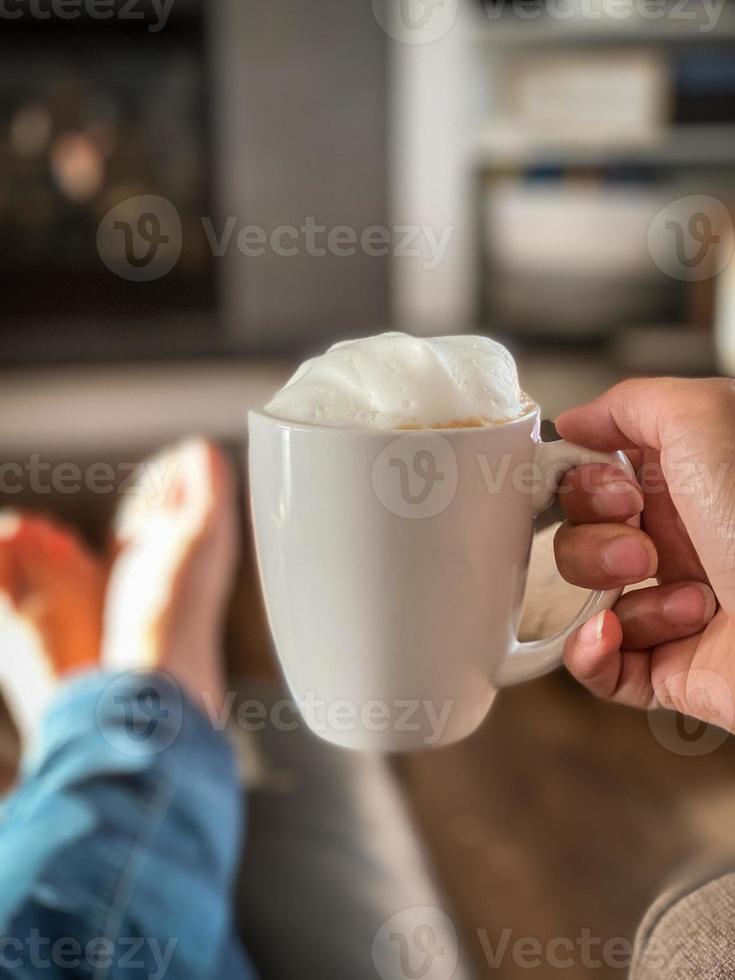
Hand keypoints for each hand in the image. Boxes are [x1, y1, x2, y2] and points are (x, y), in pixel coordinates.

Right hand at [554, 378, 734, 730]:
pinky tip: (613, 635)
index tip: (613, 491)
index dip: (585, 483)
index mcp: (687, 484)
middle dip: (595, 540)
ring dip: (614, 593)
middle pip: (580, 533)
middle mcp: (680, 540)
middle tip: (645, 546)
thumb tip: (576, 423)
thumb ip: (633, 403)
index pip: (596, 476)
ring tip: (685, 599)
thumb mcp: (708, 420)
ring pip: (587, 596)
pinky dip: (590, 651)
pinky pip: (595, 664)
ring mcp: (673, 604)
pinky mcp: (669, 667)